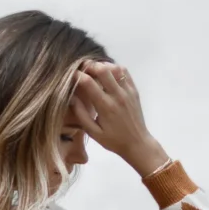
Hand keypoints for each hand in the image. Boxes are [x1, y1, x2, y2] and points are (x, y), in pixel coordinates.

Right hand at [71, 62, 170, 176]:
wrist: (137, 143)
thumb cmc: (113, 140)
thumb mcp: (93, 132)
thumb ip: (81, 114)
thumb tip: (71, 97)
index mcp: (105, 107)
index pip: (88, 83)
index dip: (77, 76)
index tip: (71, 76)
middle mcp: (117, 96)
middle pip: (102, 70)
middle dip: (89, 65)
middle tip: (82, 68)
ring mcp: (128, 91)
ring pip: (115, 68)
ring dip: (102, 65)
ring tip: (94, 70)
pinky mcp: (134, 91)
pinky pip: (125, 72)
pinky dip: (115, 68)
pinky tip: (108, 74)